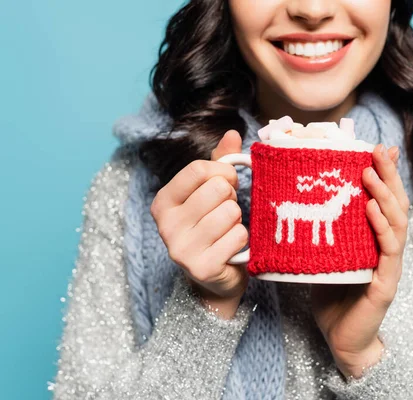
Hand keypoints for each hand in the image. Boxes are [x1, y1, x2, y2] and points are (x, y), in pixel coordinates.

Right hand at [150, 130, 248, 318]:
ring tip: (227, 231)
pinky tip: (232, 248)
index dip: (223, 172)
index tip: (229, 183)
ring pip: (230, 213)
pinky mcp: (201, 267)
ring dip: (238, 221)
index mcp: (163, 201)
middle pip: (217, 189)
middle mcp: (166, 225)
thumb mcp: (211, 193)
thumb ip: (220, 163)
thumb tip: (232, 132)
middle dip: (231, 198)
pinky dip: (242, 240)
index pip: (199, 169)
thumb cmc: (213, 228)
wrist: (216, 279)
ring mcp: (181, 248)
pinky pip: (238, 236)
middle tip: (226, 212)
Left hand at [310, 144, 408, 378]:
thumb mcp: (326, 254)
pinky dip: (381, 227)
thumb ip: (324, 232)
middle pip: (395, 204)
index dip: (384, 174)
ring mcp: (389, 265)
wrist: (341, 339)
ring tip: (371, 173)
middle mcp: (387, 248)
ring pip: (395, 223)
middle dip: (388, 175)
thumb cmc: (333, 296)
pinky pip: (387, 250)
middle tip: (378, 150)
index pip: (385, 200)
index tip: (377, 149)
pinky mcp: (385, 282)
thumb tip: (299, 204)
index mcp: (375, 239)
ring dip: (385, 195)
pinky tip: (372, 209)